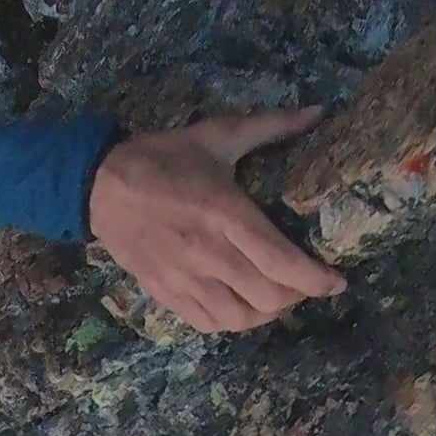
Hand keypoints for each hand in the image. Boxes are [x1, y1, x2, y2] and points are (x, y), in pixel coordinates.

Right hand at [89, 107, 345, 333]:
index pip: (282, 263)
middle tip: (305, 281)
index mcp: (225, 213)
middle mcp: (208, 252)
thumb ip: (270, 126)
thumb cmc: (162, 158)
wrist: (98, 184)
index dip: (317, 280)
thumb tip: (319, 112)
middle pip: (269, 296)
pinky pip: (208, 324)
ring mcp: (184, 278)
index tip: (337, 281)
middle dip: (298, 295)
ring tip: (275, 295)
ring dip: (268, 313)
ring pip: (242, 318)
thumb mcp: (217, 135)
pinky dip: (234, 322)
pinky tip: (240, 304)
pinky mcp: (165, 292)